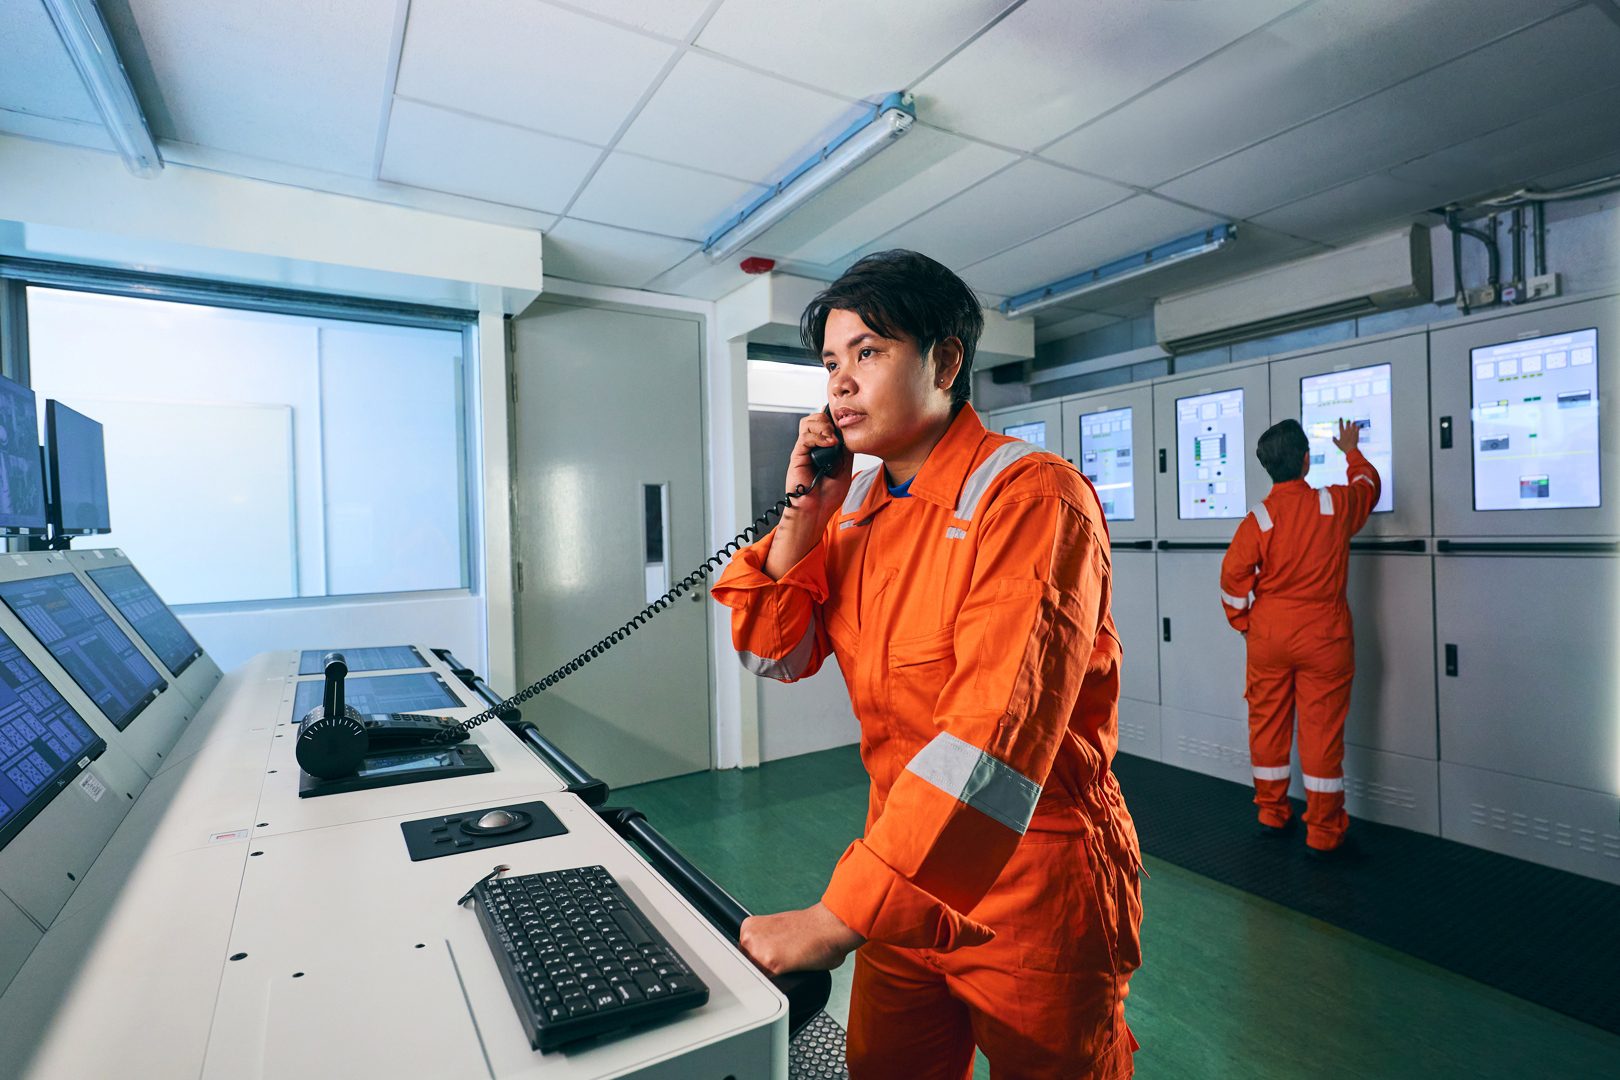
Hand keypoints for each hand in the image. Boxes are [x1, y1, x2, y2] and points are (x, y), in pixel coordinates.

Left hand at [738, 903, 862, 976]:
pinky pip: (768, 987)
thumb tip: (760, 960)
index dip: (758, 962)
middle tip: (782, 965)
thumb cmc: (812, 929)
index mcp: (749, 926)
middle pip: (745, 969)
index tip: (771, 962)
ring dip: (770, 980)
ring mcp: (757, 951)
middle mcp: (749, 937)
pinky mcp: (771, 964)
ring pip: (755, 980)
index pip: (742, 956)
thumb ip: (763, 942)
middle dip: (762, 972)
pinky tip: (790, 974)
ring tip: (788, 968)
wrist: (829, 926)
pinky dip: (778, 987)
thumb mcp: (776, 929)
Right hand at [764, 410, 853, 578]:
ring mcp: (804, 450)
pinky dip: (818, 437)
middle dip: (828, 419)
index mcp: (823, 448)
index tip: (847, 423)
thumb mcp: (845, 469)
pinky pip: (805, 437)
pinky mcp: (797, 456)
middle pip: (815, 418)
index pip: (826, 423)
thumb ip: (845, 451)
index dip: (835, 419)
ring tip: (833, 438)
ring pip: (808, 422)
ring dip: (823, 425)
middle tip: (839, 431)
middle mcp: (812, 447)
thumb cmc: (828, 496)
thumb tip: (849, 434)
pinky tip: (829, 444)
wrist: (816, 511)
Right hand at [1332, 418, 1360, 453]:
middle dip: (1348, 422)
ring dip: (1353, 423)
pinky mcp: (1357, 433)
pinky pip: (1358, 427)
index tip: (1340, 418)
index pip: (1341, 425)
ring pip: (1353, 424)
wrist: (1351, 449)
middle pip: (1348, 423)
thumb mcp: (1337, 444)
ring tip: (1353, 423)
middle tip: (1348, 422)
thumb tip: (1332, 437)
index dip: (1340, 421)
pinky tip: (1357, 426)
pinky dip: (1357, 426)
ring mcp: (1352, 432)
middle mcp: (1347, 431)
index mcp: (1342, 433)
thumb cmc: (1344, 447)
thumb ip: (1334, 440)